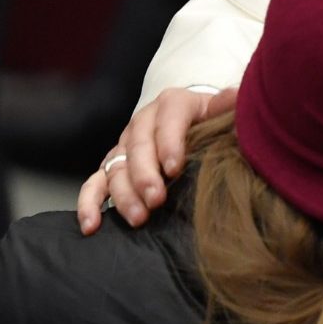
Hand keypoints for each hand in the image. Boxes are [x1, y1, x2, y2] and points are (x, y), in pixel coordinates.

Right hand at [76, 86, 236, 234]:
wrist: (195, 121)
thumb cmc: (213, 120)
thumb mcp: (223, 111)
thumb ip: (229, 106)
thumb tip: (233, 97)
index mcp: (173, 103)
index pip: (169, 118)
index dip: (169, 142)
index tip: (174, 168)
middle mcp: (143, 121)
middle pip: (138, 146)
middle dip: (145, 175)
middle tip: (156, 200)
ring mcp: (125, 144)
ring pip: (116, 168)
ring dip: (124, 194)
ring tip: (139, 218)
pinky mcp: (112, 166)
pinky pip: (94, 184)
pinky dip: (89, 204)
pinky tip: (92, 226)